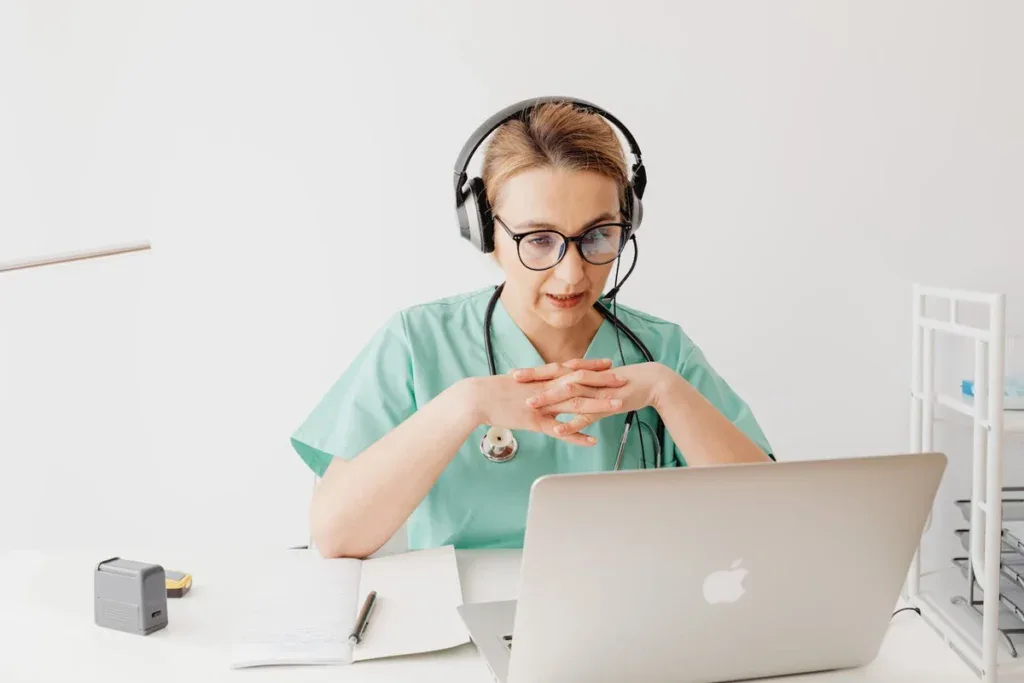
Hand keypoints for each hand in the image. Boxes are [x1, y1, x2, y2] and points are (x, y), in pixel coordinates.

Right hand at [469, 359, 626, 446]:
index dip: (592, 367)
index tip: (608, 365)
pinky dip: (577, 435)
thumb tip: (542, 384)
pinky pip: (560, 430)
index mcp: (543, 378)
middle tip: (623, 380)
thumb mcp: (518, 384)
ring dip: (599, 405)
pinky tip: (592, 440)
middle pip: (580, 383)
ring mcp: (543, 405)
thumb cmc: (494, 390)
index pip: (573, 369)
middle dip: (603, 382)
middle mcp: (547, 388)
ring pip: (576, 405)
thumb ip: (534, 384)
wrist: (477, 397)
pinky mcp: (536, 421)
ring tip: (618, 405)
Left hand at [515, 361, 673, 436]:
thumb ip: (579, 384)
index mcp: (582, 372)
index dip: (533, 372)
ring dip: (549, 399)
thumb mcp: (596, 381)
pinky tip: (559, 430)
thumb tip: (562, 387)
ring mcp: (596, 391)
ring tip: (530, 404)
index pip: (553, 370)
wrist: (650, 382)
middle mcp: (587, 378)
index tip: (514, 373)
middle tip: (514, 380)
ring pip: (569, 394)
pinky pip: (587, 416)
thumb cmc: (622, 382)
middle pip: (556, 376)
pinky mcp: (606, 405)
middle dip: (534, 378)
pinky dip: (573, 423)